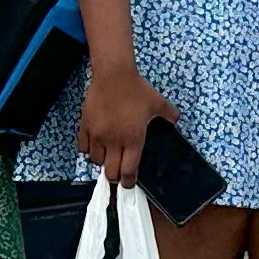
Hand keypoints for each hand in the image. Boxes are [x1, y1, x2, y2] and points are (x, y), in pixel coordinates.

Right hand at [77, 62, 177, 187]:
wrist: (114, 75)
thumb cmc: (136, 89)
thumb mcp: (158, 102)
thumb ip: (169, 114)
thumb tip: (176, 120)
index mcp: (133, 139)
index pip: (129, 171)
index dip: (129, 182)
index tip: (129, 184)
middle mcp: (114, 141)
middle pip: (110, 172)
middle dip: (115, 177)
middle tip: (118, 175)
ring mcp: (98, 135)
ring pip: (95, 161)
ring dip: (102, 162)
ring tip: (107, 157)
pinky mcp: (85, 126)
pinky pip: (83, 147)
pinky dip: (88, 150)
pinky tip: (94, 145)